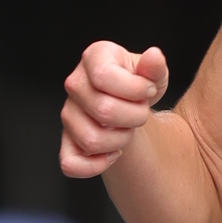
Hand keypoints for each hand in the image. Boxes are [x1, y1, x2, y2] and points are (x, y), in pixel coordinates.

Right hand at [60, 42, 167, 178]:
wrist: (128, 102)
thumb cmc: (139, 83)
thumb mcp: (152, 73)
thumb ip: (154, 67)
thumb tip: (154, 57)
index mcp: (94, 58)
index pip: (103, 76)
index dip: (134, 89)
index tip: (148, 90)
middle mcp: (75, 84)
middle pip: (103, 111)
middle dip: (134, 117)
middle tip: (140, 112)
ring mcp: (69, 113)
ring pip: (91, 139)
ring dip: (121, 140)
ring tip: (127, 129)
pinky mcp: (67, 140)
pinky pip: (70, 163)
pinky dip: (96, 165)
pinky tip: (113, 153)